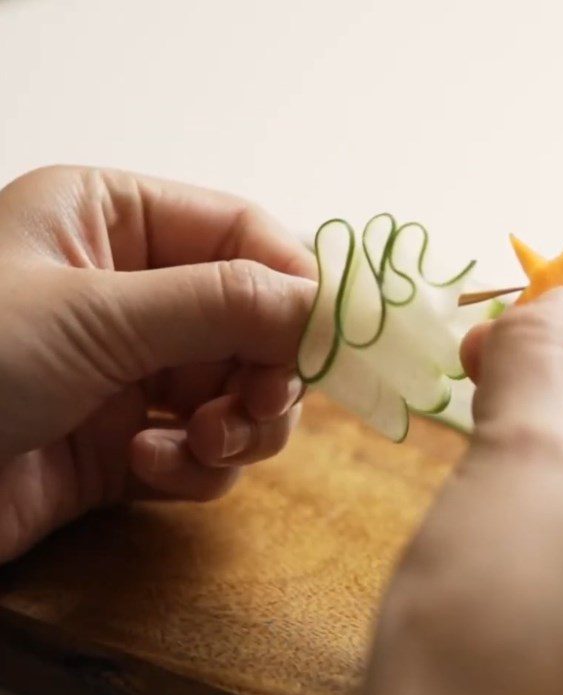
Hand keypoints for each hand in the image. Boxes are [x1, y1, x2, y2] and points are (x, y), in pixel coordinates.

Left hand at [0, 166, 314, 562]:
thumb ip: (221, 303)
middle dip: (266, 375)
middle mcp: (135, 294)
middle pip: (258, 326)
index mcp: (118, 224)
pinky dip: (194, 468)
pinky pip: (207, 452)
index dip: (299, 284)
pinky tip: (144, 468)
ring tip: (197, 446)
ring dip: (237, 429)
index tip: (332, 338)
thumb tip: (322, 305)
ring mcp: (136, 372)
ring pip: (243, 396)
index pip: (247, 237)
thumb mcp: (95, 315)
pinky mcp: (132, 444)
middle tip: (256, 409)